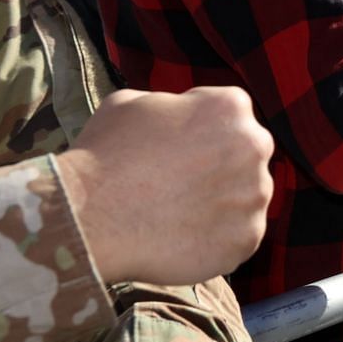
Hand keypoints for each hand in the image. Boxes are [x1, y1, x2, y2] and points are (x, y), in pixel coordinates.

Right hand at [56, 87, 272, 285]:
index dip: (200, 131)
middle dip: (220, 165)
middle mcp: (254, 146)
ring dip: (221, 202)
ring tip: (176, 212)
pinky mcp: (247, 238)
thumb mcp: (132, 103)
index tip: (176, 148)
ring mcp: (254, 196)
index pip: (227, 115)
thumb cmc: (104, 156)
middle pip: (245, 154)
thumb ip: (174, 104)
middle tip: (180, 183)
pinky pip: (239, 235)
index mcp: (229, 106)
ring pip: (246, 196)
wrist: (87, 218)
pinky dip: (216, 238)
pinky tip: (182, 236)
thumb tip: (183, 114)